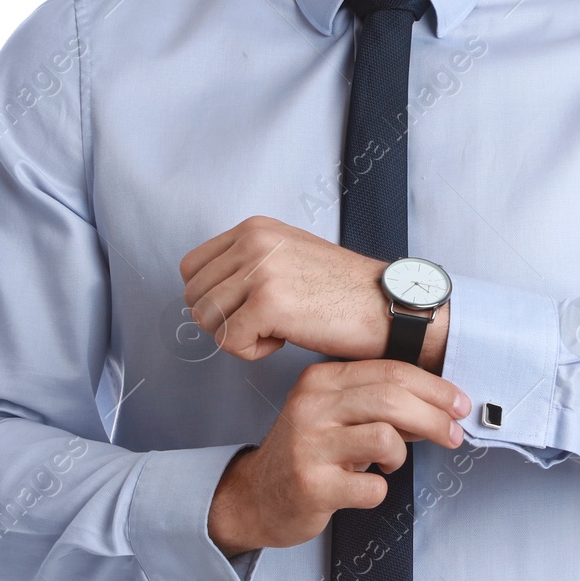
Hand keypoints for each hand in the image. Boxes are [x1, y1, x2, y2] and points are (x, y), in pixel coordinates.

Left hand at [180, 215, 445, 367]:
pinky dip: (253, 352)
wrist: (387, 306)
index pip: (192, 268)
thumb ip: (247, 263)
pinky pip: (229, 341)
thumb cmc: (343, 291)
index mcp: (254, 227)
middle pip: (194, 296)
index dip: (213, 298)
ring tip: (277, 329)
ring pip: (207, 320)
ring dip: (239, 336)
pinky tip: (284, 340)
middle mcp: (253, 241)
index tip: (247, 308)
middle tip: (265, 323)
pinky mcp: (268, 302)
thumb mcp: (288, 255)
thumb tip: (205, 291)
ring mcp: (260, 270)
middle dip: (224, 320)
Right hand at [206, 358, 472, 554]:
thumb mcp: (335, 414)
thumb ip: (378, 403)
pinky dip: (380, 489)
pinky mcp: (312, 486)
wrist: (257, 496)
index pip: (390, 371)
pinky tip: (365, 486)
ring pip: (385, 437)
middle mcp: (312, 407)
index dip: (433, 388)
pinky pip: (372, 486)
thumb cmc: (308, 453)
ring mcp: (309, 446)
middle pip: (391, 399)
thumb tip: (438, 404)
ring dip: (401, 455)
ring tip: (388, 463)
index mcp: (320, 381)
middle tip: (453, 435)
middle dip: (434, 417)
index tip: (458, 404)